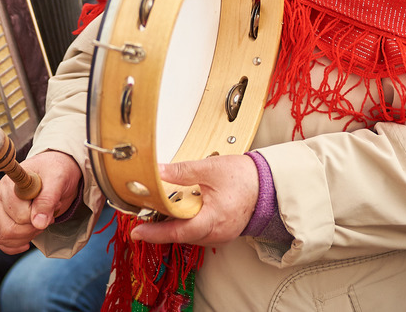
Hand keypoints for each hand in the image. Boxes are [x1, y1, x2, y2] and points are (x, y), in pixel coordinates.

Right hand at [0, 150, 81, 253]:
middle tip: (49, 217)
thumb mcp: (57, 179)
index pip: (19, 213)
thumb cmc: (55, 172)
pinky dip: (13, 246)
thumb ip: (47, 199)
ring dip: (26, 237)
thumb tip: (38, 223)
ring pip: (2, 237)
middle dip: (33, 229)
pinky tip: (27, 243)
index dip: (37, 216)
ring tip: (40, 224)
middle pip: (8, 228)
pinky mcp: (1, 219)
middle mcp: (0, 196)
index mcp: (10, 184)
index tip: (54, 205)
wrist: (54, 172)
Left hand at [129, 155, 258, 246]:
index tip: (136, 232)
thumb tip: (156, 171)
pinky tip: (179, 215)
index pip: (178, 232)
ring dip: (173, 227)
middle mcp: (217, 233)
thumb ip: (181, 171)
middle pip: (182, 236)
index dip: (155, 233)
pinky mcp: (223, 231)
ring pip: (190, 236)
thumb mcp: (209, 169)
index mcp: (213, 220)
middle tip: (140, 221)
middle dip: (160, 230)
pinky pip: (200, 233)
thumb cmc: (243, 177)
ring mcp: (221, 235)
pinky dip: (187, 225)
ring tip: (155, 216)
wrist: (269, 183)